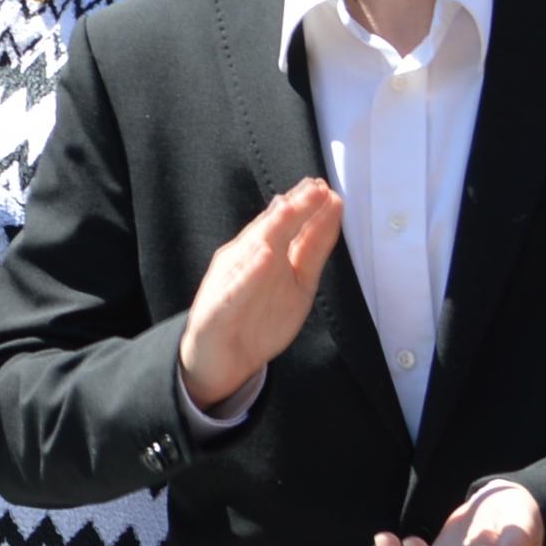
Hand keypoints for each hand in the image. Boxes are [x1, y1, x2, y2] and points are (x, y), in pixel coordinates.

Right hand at [177, 177, 344, 414]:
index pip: (287, 226)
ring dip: (271, 229)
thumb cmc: (254, 318)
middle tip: (315, 188)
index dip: (307, 208)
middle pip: (271, 231)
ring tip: (289, 208)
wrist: (218, 358)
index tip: (328, 189)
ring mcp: (231, 281)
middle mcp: (245, 261)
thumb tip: (324, 215)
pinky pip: (237, 288)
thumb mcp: (295, 284)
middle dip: (293, 209)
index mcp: (264, 255)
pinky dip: (250, 272)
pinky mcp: (220, 307)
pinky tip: (264, 256)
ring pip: (252, 251)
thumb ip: (308, 251)